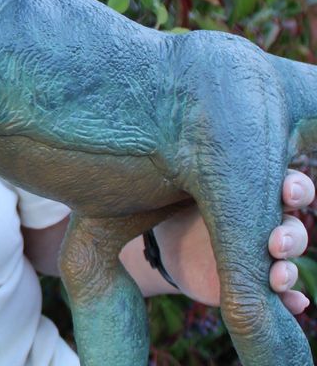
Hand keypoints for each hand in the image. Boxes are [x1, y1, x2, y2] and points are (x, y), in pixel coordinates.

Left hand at [155, 169, 313, 312]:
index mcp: (259, 194)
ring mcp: (265, 259)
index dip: (297, 189)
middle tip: (276, 243)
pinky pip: (283, 297)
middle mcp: (270, 226)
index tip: (287, 192)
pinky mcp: (257, 285)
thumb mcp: (189, 188)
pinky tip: (296, 303)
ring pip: (289, 266)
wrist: (168, 244)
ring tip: (277, 278)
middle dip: (292, 237)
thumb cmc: (182, 203)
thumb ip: (200, 180)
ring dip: (288, 273)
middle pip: (295, 231)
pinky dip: (292, 301)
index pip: (292, 187)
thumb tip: (190, 162)